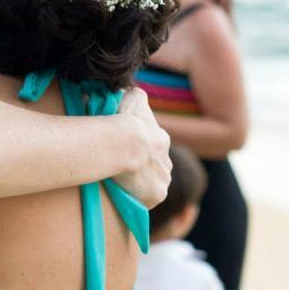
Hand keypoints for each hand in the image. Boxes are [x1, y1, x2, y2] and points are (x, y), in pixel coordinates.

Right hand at [114, 88, 171, 206]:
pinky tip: (124, 195)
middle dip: (142, 168)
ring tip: (121, 183)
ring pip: (152, 182)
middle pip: (153, 166)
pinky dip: (138, 197)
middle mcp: (167, 160)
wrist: (126, 140)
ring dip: (141, 184)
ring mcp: (163, 178)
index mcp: (161, 140)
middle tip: (122, 169)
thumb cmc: (126, 117)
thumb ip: (135, 95)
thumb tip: (132, 91)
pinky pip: (148, 198)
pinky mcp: (158, 194)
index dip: (136, 150)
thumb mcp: (134, 97)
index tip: (123, 152)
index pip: (150, 147)